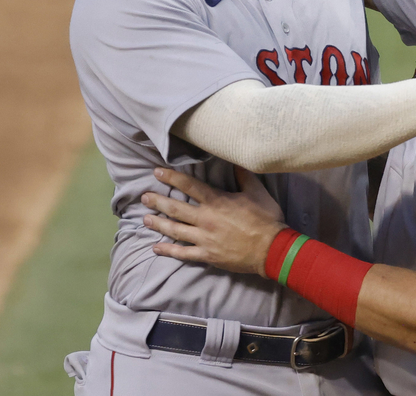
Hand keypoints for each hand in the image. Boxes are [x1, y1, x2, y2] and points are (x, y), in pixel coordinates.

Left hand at [142, 166, 286, 276]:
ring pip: (175, 230)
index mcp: (216, 202)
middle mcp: (205, 219)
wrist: (271, 250)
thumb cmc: (266, 220)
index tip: (157, 173)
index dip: (171, 178)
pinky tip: (156, 248)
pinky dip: (168, 251)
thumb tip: (236, 160)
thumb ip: (244, 176)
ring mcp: (204, 239)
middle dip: (158, 202)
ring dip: (159, 224)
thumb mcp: (257, 193)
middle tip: (144, 198)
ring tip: (145, 219)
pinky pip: (183, 253)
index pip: (189, 186)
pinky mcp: (207, 255)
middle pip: (175, 208)